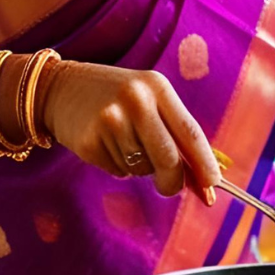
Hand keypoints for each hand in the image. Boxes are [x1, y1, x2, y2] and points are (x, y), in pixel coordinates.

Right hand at [42, 62, 220, 201]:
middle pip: (169, 158)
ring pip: (143, 169)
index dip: (204, 162)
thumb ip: (174, 131)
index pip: (190, 131)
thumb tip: (203, 178)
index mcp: (157, 87)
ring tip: (124, 143)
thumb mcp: (148, 98)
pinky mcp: (90, 142)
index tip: (213, 185)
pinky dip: (119, 167)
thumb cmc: (116, 97)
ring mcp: (111, 121)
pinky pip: (118, 171)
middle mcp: (136, 101)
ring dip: (140, 168)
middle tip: (170, 187)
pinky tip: (106, 145)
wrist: (61, 89)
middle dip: (174, 181)